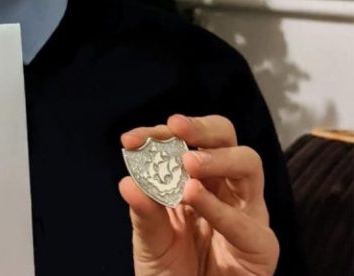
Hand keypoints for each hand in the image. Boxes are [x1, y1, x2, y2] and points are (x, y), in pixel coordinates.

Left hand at [118, 114, 278, 275]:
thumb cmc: (170, 273)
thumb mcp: (150, 241)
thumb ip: (143, 213)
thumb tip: (127, 182)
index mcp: (196, 180)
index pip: (185, 142)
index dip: (159, 135)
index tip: (132, 139)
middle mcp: (225, 190)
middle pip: (227, 139)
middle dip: (202, 127)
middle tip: (176, 127)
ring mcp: (246, 214)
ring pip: (249, 164)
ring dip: (218, 157)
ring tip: (188, 163)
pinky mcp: (260, 247)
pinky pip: (249, 224)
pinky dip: (221, 209)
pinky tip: (195, 197)